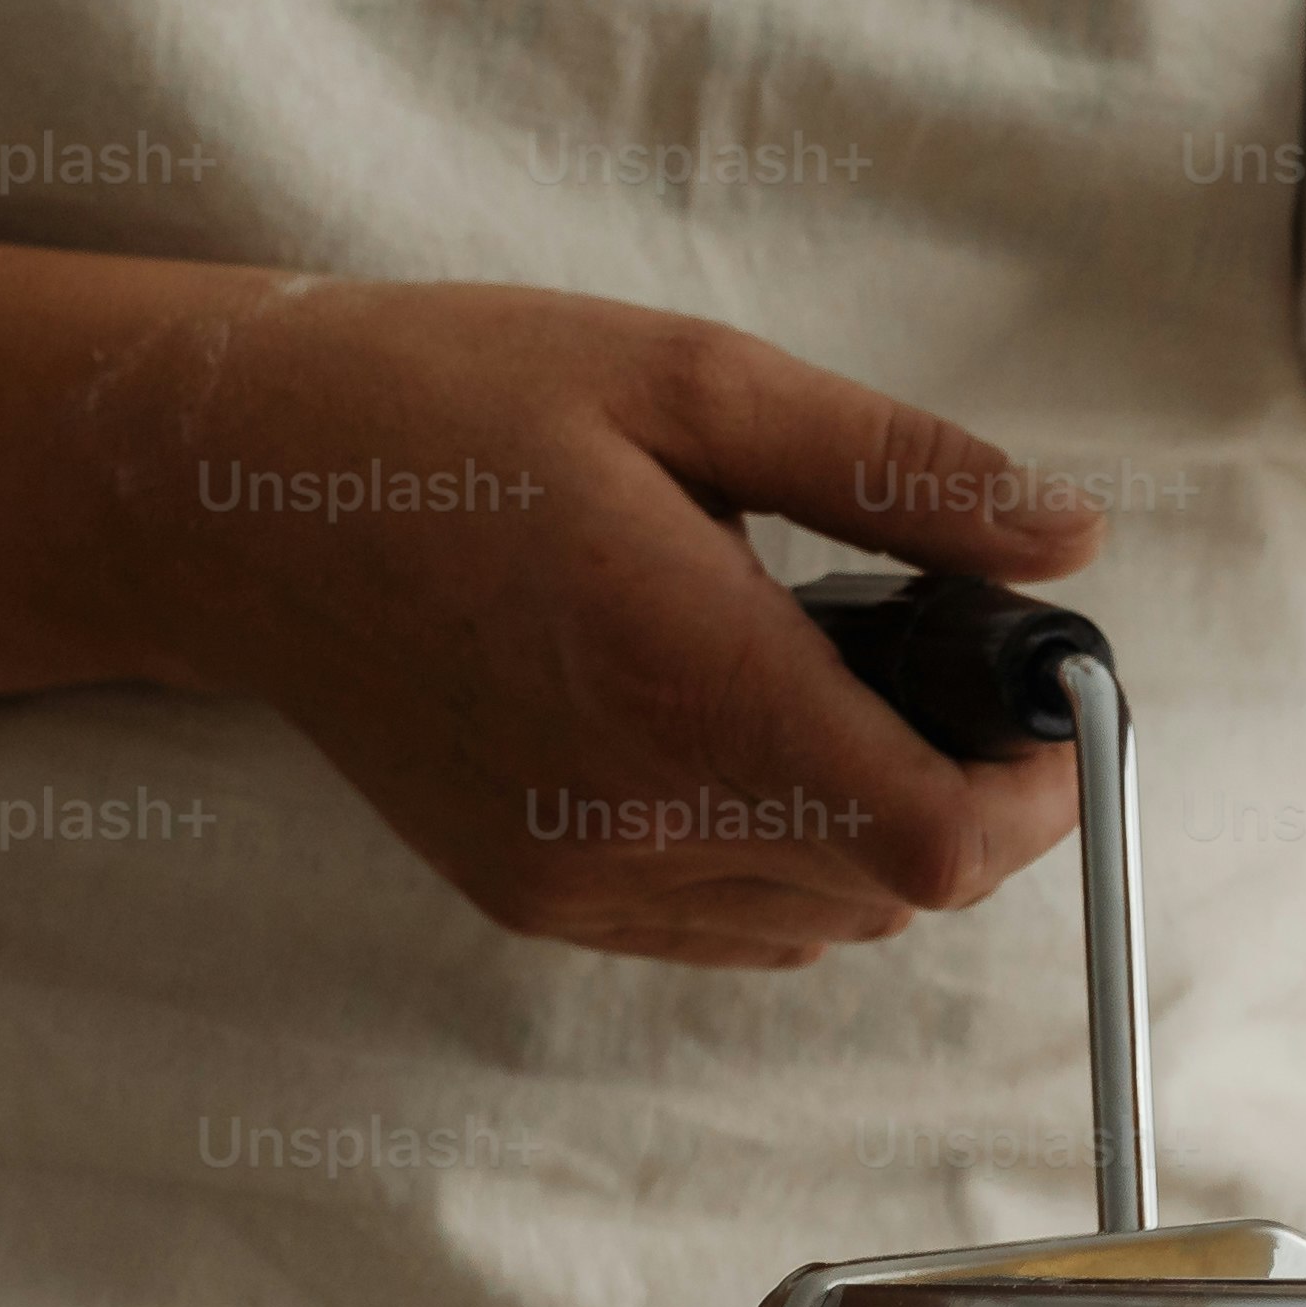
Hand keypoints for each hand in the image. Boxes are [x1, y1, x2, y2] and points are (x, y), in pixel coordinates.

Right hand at [130, 281, 1089, 969]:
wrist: (235, 498)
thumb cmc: (451, 407)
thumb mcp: (692, 379)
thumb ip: (900, 471)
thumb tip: (1070, 541)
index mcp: (685, 676)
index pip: (936, 835)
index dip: (1034, 788)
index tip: (1043, 697)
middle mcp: (632, 812)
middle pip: (901, 887)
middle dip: (971, 792)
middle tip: (947, 657)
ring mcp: (576, 877)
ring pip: (825, 917)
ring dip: (879, 828)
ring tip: (830, 683)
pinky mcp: (533, 900)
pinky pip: (733, 927)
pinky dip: (789, 859)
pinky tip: (742, 739)